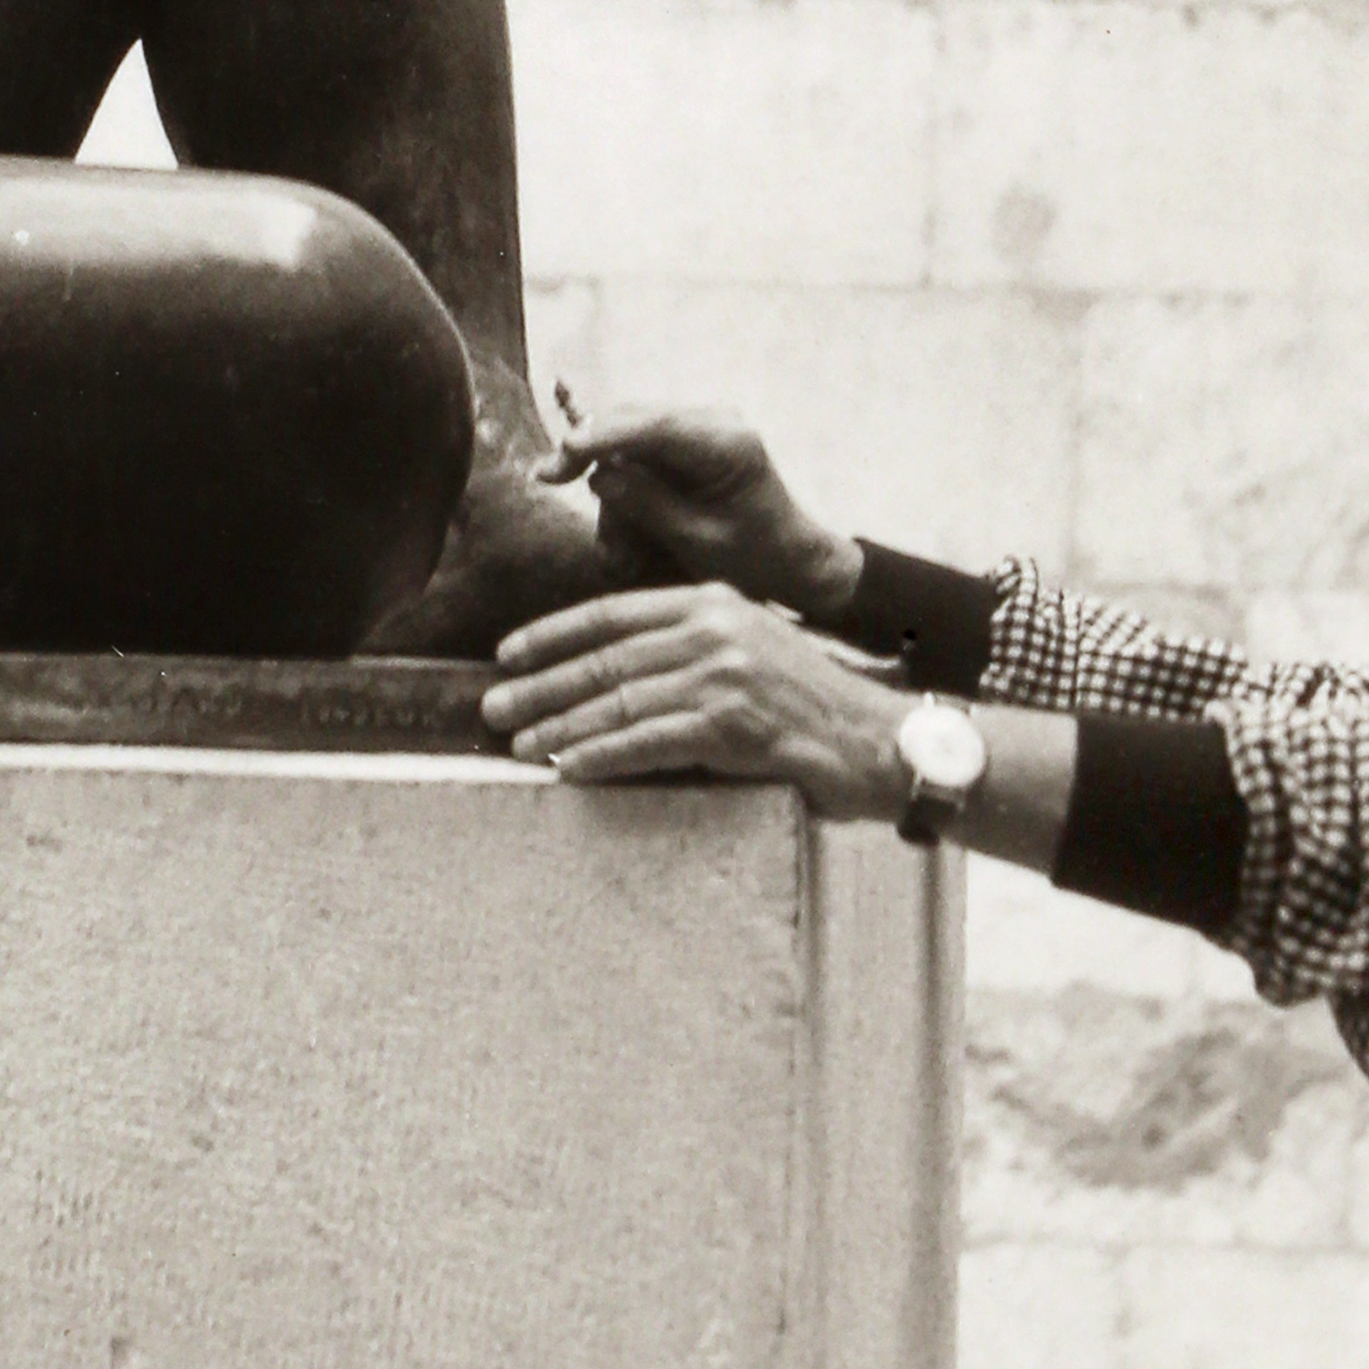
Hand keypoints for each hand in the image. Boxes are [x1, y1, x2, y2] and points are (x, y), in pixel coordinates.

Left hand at [481, 583, 910, 814]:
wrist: (875, 740)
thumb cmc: (808, 703)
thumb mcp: (746, 650)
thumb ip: (687, 649)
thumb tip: (608, 675)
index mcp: (710, 601)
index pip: (610, 613)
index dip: (552, 634)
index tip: (507, 653)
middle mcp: (712, 630)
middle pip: (604, 659)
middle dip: (540, 684)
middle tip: (492, 705)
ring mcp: (721, 676)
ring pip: (617, 701)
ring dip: (559, 725)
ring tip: (518, 742)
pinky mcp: (729, 725)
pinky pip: (645, 742)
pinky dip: (600, 756)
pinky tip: (567, 767)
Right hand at [540, 404, 863, 620]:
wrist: (795, 560)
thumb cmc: (757, 557)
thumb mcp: (698, 540)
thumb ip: (647, 504)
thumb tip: (598, 475)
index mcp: (728, 443)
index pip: (652, 425)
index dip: (598, 434)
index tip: (559, 455)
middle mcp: (715, 421)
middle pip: (631, 420)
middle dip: (591, 457)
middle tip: (546, 480)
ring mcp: (702, 428)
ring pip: (628, 439)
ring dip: (612, 491)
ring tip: (621, 554)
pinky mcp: (689, 443)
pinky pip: (640, 454)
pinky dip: (626, 490)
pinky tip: (628, 536)